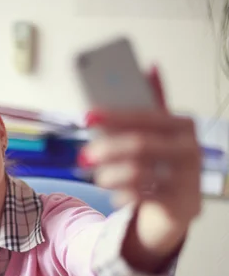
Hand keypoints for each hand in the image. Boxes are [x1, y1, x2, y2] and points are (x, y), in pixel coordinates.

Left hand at [78, 68, 201, 270]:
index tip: (89, 116)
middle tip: (85, 155)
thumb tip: (149, 68)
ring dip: (110, 175)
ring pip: (137, 174)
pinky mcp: (178, 204)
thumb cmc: (163, 164)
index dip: (115, 116)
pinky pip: (140, 197)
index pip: (146, 116)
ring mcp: (186, 179)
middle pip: (140, 145)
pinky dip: (121, 195)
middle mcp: (190, 150)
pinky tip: (116, 194)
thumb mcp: (158, 135)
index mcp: (183, 125)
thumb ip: (150, 107)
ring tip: (100, 177)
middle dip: (107, 149)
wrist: (179, 207)